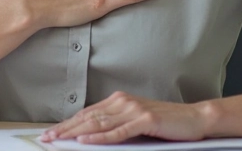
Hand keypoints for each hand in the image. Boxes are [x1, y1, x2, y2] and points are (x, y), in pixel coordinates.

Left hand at [39, 91, 211, 143]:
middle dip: (65, 128)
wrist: (194, 117)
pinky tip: (87, 141)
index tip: (52, 132)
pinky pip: (118, 131)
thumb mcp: (136, 121)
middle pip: (88, 118)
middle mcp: (123, 102)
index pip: (87, 113)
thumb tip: (91, 134)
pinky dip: (100, 137)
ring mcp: (134, 110)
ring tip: (59, 139)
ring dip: (76, 133)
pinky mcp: (145, 120)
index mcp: (119, 100)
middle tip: (47, 137)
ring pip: (98, 124)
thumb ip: (116, 124)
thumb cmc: (166, 122)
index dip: (67, 123)